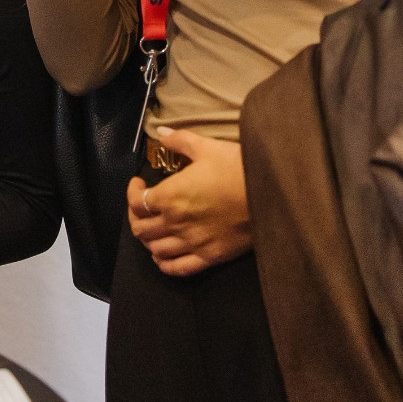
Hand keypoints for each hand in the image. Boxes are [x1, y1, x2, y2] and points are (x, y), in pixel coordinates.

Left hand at [127, 129, 251, 276]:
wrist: (270, 194)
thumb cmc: (238, 168)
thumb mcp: (207, 148)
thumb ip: (180, 141)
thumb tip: (162, 133)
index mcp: (171, 196)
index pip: (136, 202)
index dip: (131, 192)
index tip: (138, 183)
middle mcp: (176, 222)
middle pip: (141, 229)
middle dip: (136, 217)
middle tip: (142, 207)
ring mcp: (192, 243)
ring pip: (155, 250)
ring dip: (149, 240)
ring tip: (154, 228)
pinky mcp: (209, 257)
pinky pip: (177, 268)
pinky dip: (164, 264)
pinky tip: (163, 256)